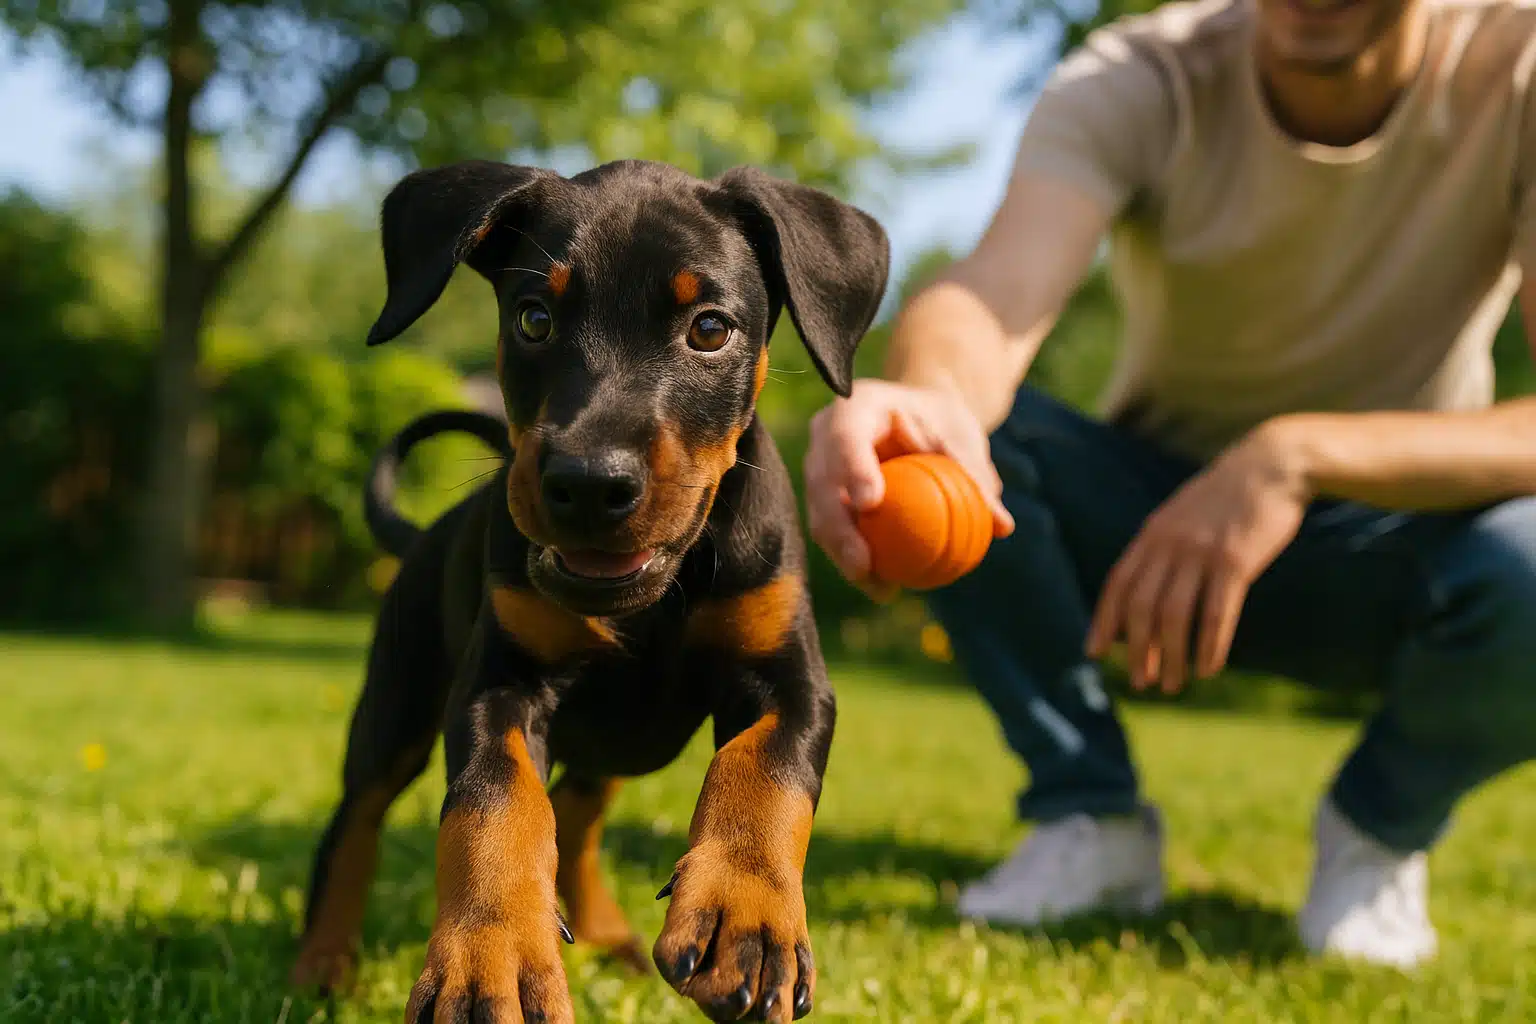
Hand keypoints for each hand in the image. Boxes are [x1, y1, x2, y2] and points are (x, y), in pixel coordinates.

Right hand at [803, 378, 1014, 599]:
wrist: (919, 417)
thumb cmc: (944, 422)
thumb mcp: (963, 438)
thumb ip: (975, 475)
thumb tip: (1001, 526)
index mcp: (855, 406)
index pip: (846, 437)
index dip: (852, 470)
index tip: (871, 503)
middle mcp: (826, 436)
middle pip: (821, 484)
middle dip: (837, 528)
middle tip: (864, 563)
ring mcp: (821, 468)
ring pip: (821, 515)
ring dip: (843, 556)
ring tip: (876, 587)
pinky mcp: (825, 497)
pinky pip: (836, 533)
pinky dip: (857, 561)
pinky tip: (884, 589)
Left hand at [1086, 426, 1312, 692]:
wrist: (1271, 464)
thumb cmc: (1227, 498)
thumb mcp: (1182, 516)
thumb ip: (1162, 547)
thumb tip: (1145, 591)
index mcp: (1152, 534)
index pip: (1117, 584)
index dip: (1103, 620)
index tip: (1094, 652)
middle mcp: (1170, 544)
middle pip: (1141, 607)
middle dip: (1136, 649)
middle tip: (1138, 682)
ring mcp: (1202, 553)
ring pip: (1174, 616)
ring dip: (1170, 656)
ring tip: (1171, 684)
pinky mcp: (1236, 562)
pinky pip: (1216, 614)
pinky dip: (1209, 646)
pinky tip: (1208, 669)